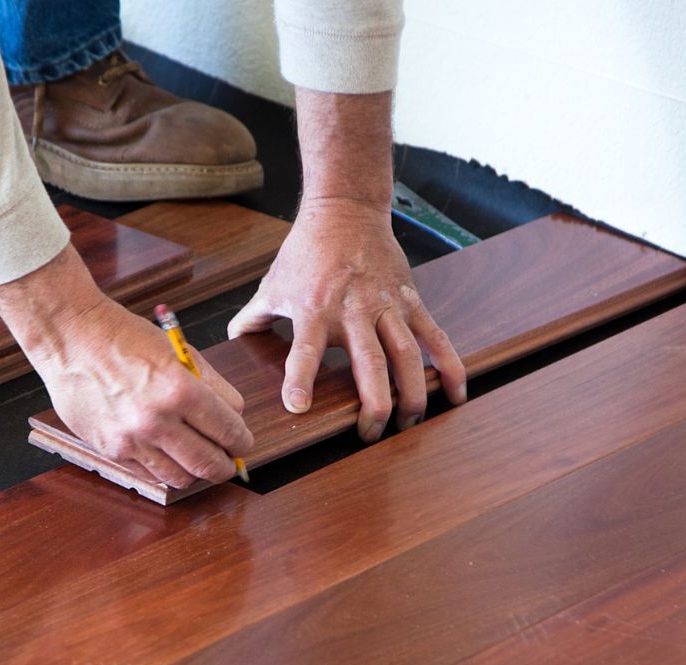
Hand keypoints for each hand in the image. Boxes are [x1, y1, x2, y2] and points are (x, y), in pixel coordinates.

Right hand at [0, 244, 250, 488]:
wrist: (72, 337)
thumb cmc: (125, 338)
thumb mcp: (179, 352)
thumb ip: (212, 386)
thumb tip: (234, 417)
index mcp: (179, 389)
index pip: (230, 431)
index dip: (242, 441)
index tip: (242, 443)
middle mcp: (156, 420)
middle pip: (210, 464)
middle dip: (227, 466)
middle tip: (229, 461)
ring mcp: (131, 439)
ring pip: (182, 477)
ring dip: (195, 471)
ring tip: (196, 458)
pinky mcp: (111, 449)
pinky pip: (150, 473)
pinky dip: (164, 467)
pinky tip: (166, 452)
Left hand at [227, 196, 464, 441]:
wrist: (346, 209)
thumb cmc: (306, 251)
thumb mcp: (272, 284)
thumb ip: (251, 318)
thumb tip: (231, 343)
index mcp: (315, 309)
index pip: (305, 349)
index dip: (301, 378)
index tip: (299, 407)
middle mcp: (354, 310)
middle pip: (369, 363)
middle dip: (373, 403)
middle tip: (370, 434)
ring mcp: (387, 306)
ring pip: (408, 355)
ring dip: (413, 393)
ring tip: (411, 422)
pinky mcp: (411, 300)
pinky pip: (434, 337)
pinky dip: (449, 366)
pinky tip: (454, 395)